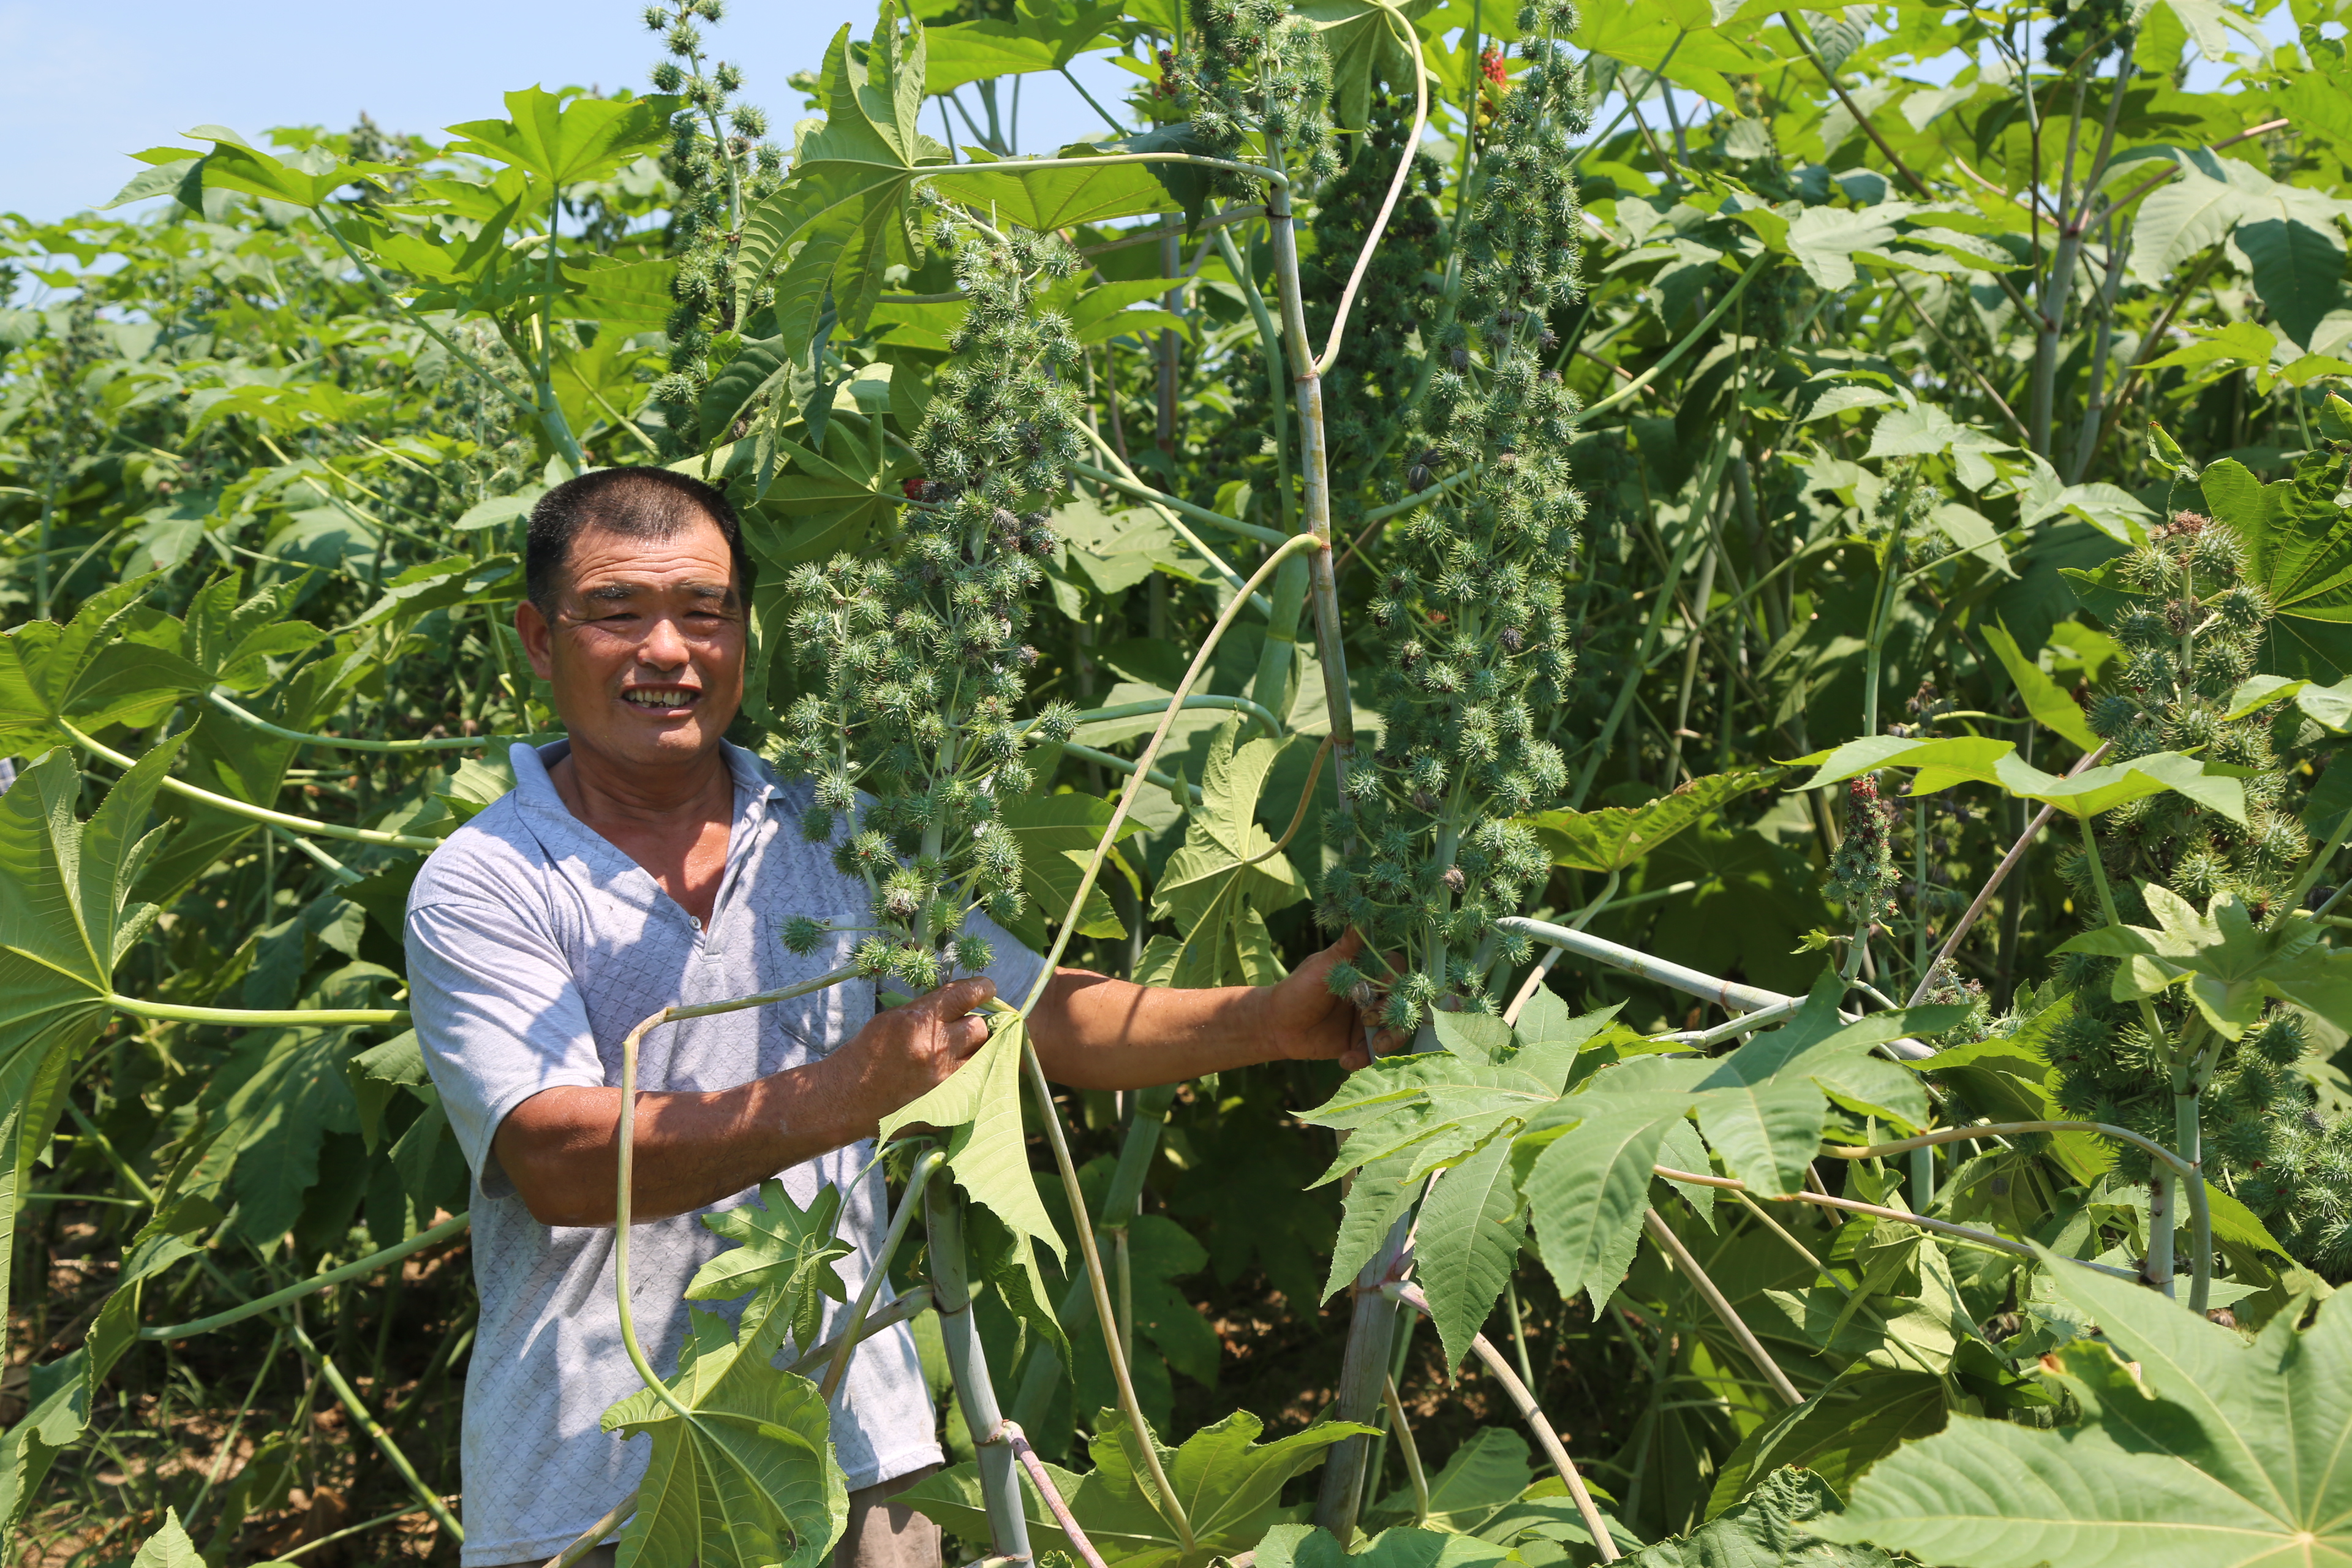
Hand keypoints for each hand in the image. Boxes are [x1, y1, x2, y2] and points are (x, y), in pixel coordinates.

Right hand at [821, 976, 996, 1140]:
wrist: (849, 1097)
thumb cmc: (869, 1053)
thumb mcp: (894, 1018)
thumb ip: (930, 1009)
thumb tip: (963, 999)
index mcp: (921, 1022)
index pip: (967, 995)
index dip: (982, 988)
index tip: (987, 989)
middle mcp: (937, 1049)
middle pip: (979, 1027)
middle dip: (971, 1026)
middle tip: (958, 1031)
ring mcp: (945, 1080)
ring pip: (982, 1055)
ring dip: (971, 1052)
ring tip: (953, 1055)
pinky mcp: (949, 1104)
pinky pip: (974, 1082)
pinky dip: (965, 1077)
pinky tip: (945, 1078)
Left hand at [1265, 928, 1398, 1071]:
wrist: (1276, 1025)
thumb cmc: (1297, 989)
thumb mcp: (1322, 967)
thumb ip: (1346, 947)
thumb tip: (1361, 913)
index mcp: (1367, 971)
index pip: (1398, 972)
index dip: (1395, 983)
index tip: (1380, 991)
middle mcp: (1374, 994)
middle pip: (1404, 1004)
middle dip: (1393, 1015)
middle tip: (1368, 1020)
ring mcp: (1370, 1020)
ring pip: (1397, 1030)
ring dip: (1389, 1039)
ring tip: (1373, 1047)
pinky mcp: (1360, 1043)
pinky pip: (1375, 1053)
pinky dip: (1364, 1058)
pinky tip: (1344, 1060)